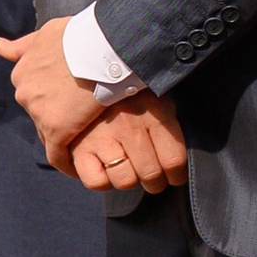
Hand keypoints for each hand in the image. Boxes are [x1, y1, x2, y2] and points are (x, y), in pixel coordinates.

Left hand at [0, 17, 110, 159]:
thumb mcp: (48, 33)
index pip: (34, 96)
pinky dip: (66, 164)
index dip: (52, 102)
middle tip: (81, 121)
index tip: (67, 105)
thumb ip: (23, 44)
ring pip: (50, 134)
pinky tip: (76, 169)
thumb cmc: (82, 35)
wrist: (103, 45)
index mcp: (22, 72)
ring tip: (85, 140)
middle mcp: (25, 92)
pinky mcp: (58, 129)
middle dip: (58, 119)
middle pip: (40, 115)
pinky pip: (58, 155)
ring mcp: (39, 112)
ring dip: (65, 137)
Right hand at [70, 92, 187, 189]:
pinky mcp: (80, 147)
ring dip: (129, 179)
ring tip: (127, 168)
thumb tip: (176, 163)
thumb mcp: (159, 99)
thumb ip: (169, 125)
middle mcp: (129, 126)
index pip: (174, 161)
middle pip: (151, 174)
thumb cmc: (132, 92)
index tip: (173, 176)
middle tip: (150, 175)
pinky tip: (106, 169)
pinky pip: (96, 182)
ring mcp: (103, 137)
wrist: (89, 74)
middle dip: (154, 182)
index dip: (177, 176)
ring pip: (125, 181)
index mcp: (154, 113)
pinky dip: (102, 181)